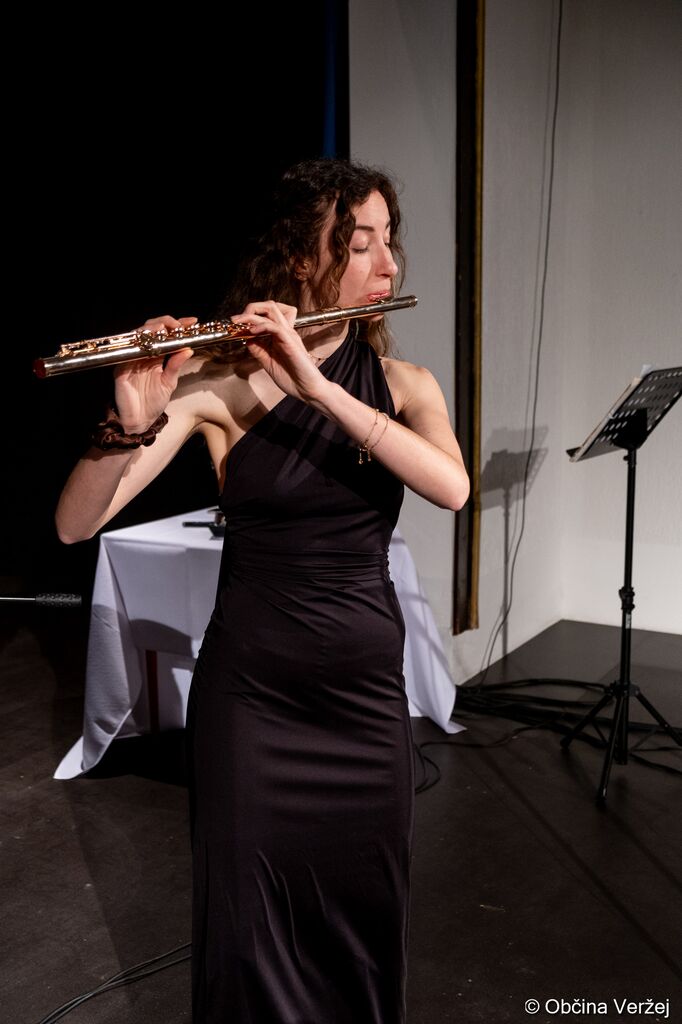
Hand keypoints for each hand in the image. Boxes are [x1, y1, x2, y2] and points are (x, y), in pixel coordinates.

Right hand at [113, 315, 195, 431]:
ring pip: (138, 335)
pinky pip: (128, 352)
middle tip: (178, 325)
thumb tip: (188, 349)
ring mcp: (131, 358)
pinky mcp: (121, 367)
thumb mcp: (169, 382)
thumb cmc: (153, 402)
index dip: (177, 325)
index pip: (165, 335)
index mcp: (155, 356)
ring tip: (165, 329)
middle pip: (150, 329)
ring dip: (152, 329)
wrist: (140, 420)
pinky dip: (139, 346)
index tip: (192, 322)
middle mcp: (142, 353)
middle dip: (164, 323)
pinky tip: (149, 345)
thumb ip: (176, 365)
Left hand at [236, 301, 330, 403]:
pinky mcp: (290, 342)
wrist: (308, 390)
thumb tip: (245, 338)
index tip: (236, 325)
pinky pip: (275, 327)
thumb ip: (258, 350)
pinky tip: (251, 332)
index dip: (250, 315)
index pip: (267, 314)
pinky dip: (261, 326)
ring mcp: (288, 335)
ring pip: (271, 311)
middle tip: (236, 320)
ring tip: (239, 322)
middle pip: (269, 306)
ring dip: (252, 314)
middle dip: (250, 308)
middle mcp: (285, 331)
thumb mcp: (268, 362)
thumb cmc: (292, 379)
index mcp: (281, 335)